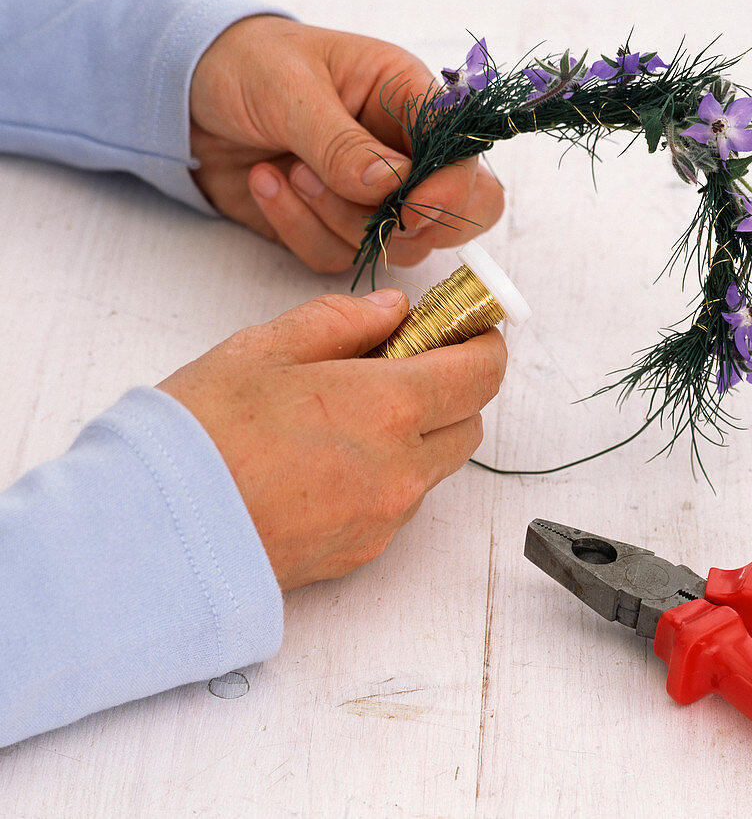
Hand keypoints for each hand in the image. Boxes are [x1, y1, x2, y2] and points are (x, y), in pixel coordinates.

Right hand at [157, 289, 506, 589]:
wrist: (156, 537)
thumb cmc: (201, 437)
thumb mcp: (263, 350)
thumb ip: (340, 322)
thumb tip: (392, 310)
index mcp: (389, 407)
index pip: (481, 373)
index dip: (483, 344)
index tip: (468, 330)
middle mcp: (402, 469)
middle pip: (468, 423)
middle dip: (452, 389)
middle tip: (400, 366)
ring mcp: (385, 518)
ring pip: (435, 467)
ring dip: (418, 436)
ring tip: (349, 417)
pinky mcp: (363, 553)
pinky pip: (399, 505)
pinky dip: (387, 476)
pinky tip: (328, 463)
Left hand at [189, 16, 504, 272]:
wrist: (183, 94)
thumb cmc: (245, 63)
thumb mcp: (290, 88)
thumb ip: (342, 142)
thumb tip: (393, 186)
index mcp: (409, 98)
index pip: (465, 157)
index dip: (451, 191)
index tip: (410, 210)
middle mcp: (405, 152)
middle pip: (457, 216)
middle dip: (405, 224)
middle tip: (353, 199)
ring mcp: (374, 196)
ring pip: (395, 247)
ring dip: (336, 221)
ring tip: (289, 171)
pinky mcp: (335, 227)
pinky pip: (339, 258)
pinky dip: (298, 231)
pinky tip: (266, 184)